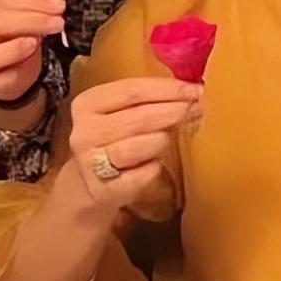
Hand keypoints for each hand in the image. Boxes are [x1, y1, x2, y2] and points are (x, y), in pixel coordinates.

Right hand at [0, 0, 64, 101]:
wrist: (6, 68)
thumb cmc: (13, 32)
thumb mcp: (21, 11)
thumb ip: (33, 0)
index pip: (1, 0)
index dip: (31, 1)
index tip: (58, 4)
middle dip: (30, 22)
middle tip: (58, 22)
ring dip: (16, 48)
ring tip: (38, 41)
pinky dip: (17, 72)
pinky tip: (30, 61)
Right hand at [68, 77, 202, 211]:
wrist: (87, 185)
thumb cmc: (113, 139)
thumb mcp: (120, 112)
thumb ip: (148, 98)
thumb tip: (192, 89)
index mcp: (88, 104)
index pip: (131, 90)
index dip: (166, 89)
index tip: (194, 89)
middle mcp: (85, 132)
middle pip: (138, 117)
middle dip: (172, 111)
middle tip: (196, 108)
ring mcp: (91, 163)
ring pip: (139, 146)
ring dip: (161, 140)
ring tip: (168, 138)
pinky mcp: (104, 190)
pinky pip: (142, 176)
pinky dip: (154, 168)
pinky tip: (155, 163)